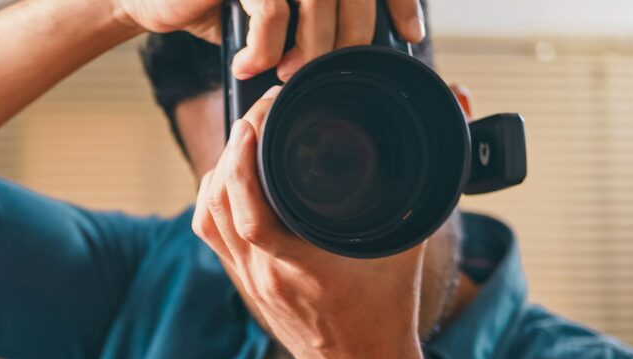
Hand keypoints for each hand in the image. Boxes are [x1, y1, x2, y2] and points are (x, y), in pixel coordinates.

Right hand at [114, 0, 426, 79]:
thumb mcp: (278, 16)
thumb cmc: (220, 9)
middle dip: (348, 40)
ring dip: (310, 48)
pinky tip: (247, 66)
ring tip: (287, 74)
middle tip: (325, 76)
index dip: (397, 3)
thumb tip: (362, 53)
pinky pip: (271, 11)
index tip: (412, 36)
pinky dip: (264, 48)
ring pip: (318, 0)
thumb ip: (316, 20)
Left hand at [192, 86, 425, 358]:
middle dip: (232, 150)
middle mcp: (263, 274)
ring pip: (208, 216)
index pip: (249, 211)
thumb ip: (412, 200)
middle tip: (257, 115)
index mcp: (299, 268)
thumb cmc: (385, 316)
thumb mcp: (404, 252)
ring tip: (244, 137)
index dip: (243, 159)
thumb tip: (428, 150)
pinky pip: (211, 233)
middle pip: (220, 204)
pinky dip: (214, 199)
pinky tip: (230, 176)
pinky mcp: (244, 283)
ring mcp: (248, 280)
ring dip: (219, 171)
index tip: (259, 117)